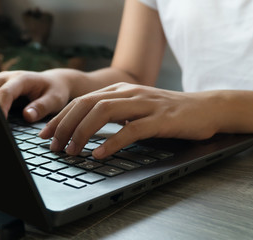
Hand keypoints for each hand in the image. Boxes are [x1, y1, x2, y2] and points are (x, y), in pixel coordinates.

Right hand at [0, 70, 76, 121]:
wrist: (55, 82)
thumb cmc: (56, 91)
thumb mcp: (55, 100)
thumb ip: (42, 107)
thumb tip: (27, 116)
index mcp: (22, 79)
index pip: (5, 93)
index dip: (0, 107)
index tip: (1, 121)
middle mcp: (7, 78)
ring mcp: (0, 82)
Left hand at [39, 82, 220, 158]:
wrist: (205, 107)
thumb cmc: (169, 111)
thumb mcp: (137, 107)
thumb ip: (115, 112)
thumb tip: (88, 128)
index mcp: (121, 90)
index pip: (82, 100)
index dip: (61, 117)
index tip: (46, 133)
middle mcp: (130, 93)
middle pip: (87, 104)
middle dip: (64, 125)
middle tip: (52, 145)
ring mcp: (145, 104)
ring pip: (104, 112)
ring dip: (82, 132)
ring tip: (71, 151)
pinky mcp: (160, 119)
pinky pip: (131, 130)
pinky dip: (113, 142)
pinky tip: (100, 154)